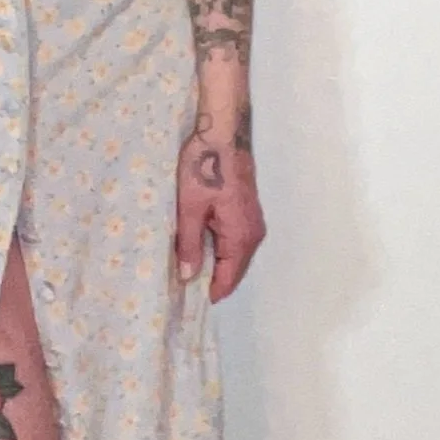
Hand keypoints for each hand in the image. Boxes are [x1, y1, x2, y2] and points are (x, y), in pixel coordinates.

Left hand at [175, 126, 264, 301]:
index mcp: (240, 237)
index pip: (228, 278)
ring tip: (191, 272)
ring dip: (217, 266)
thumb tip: (188, 277)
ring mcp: (253, 223)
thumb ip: (190, 245)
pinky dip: (222, 251)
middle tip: (186, 289)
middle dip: (213, 281)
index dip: (210, 292)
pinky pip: (236, 242)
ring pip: (236, 256)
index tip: (190, 304)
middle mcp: (253, 235)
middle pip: (235, 270)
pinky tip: (203, 248)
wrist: (223, 135)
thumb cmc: (204, 168)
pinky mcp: (248, 212)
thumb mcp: (190, 208)